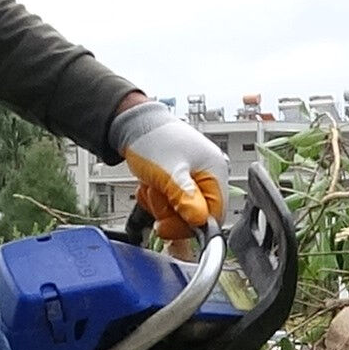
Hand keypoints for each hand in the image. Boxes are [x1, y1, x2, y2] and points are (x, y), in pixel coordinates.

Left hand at [112, 97, 225, 246]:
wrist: (133, 124)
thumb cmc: (152, 139)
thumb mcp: (168, 171)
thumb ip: (185, 197)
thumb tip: (200, 221)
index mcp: (215, 171)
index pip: (214, 214)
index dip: (191, 224)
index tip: (167, 225)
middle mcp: (208, 177)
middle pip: (195, 216)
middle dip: (171, 211)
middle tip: (158, 195)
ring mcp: (193, 180)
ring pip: (180, 212)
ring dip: (161, 205)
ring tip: (153, 184)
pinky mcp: (179, 183)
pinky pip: (170, 205)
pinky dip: (157, 200)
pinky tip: (151, 185)